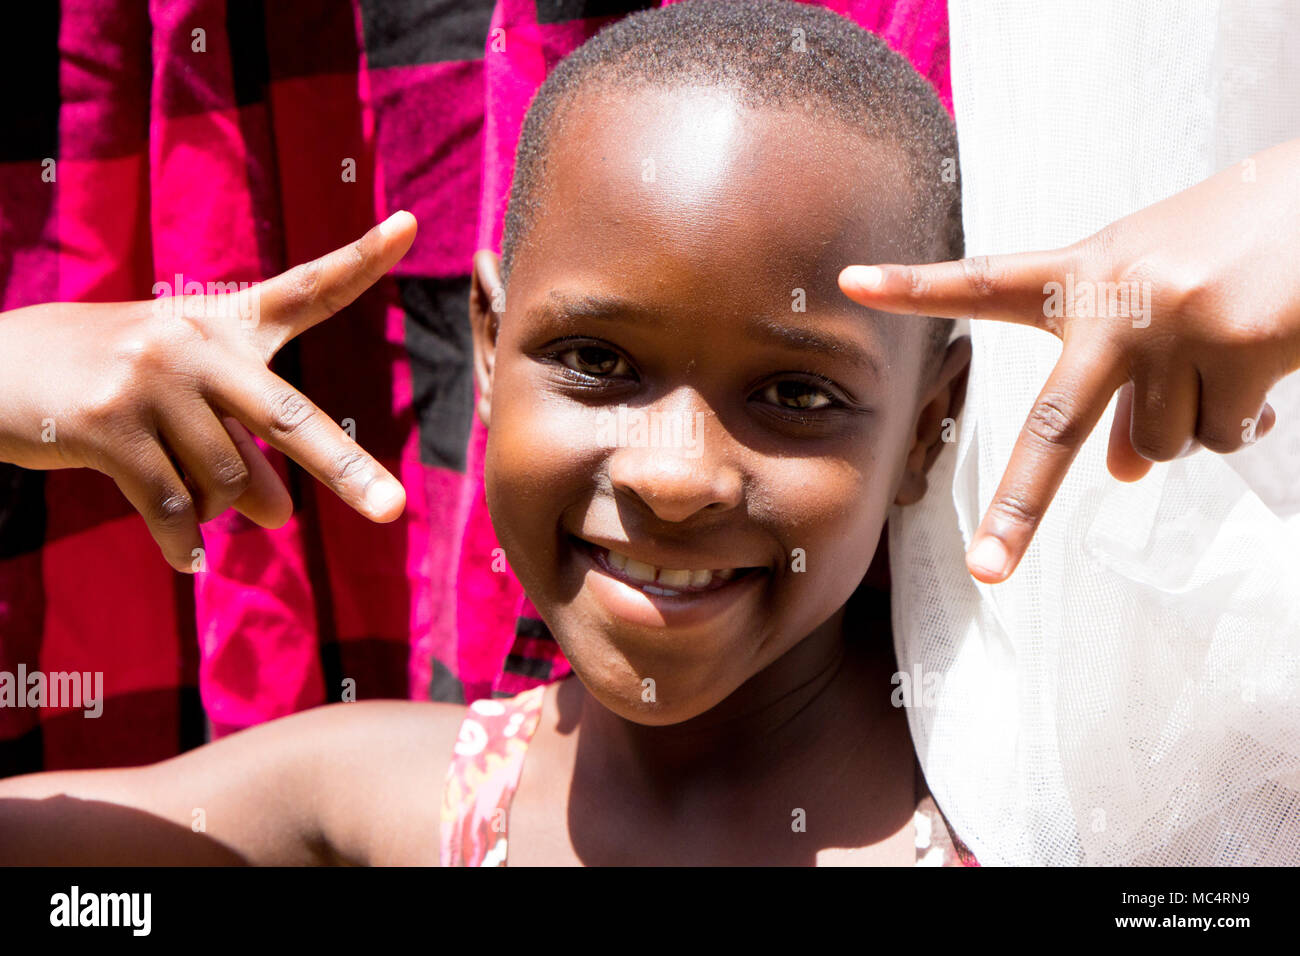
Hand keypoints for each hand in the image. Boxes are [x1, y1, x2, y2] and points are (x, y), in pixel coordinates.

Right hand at [0, 211, 417, 571]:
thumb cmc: (107, 383)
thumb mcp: (182, 394)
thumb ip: (244, 445)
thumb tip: (281, 516)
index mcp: (221, 323)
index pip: (303, 291)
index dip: (359, 261)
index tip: (411, 227)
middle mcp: (193, 343)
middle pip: (288, 418)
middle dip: (344, 470)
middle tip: (392, 511)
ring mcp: (150, 380)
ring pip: (225, 482)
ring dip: (218, 511)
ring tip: (191, 505)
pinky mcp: (106, 424)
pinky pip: (170, 507)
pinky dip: (180, 542)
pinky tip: (185, 560)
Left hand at [839, 138, 1299, 583]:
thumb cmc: (1229, 251)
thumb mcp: (1155, 304)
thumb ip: (1122, 382)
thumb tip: (1124, 472)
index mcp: (1084, 272)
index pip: (985, 280)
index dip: (916, 285)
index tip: (850, 282)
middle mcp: (1118, 298)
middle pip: (1053, 426)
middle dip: (1020, 508)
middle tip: (989, 571)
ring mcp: (1176, 322)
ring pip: (1161, 445)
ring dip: (1190, 425)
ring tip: (1225, 358)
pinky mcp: (1241, 346)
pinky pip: (1224, 436)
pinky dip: (1244, 423)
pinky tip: (1264, 372)